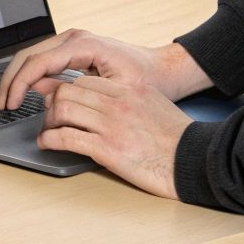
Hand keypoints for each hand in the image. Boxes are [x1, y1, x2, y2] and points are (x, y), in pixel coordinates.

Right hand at [0, 29, 208, 110]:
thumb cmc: (146, 78)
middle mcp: (73, 38)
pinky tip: (24, 94)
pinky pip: (42, 61)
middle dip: (11, 80)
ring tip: (8, 102)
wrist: (163, 69)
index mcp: (82, 44)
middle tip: (1, 105)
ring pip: (32, 56)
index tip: (11, 104)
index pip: (37, 61)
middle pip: (28, 55)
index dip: (19, 84)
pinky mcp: (72, 51)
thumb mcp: (113, 90)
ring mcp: (71, 42)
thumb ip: (76, 90)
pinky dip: (29, 77)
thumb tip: (44, 93)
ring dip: (17, 78)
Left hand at [38, 74, 191, 199]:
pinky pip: (66, 138)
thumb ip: (128, 100)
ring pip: (62, 110)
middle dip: (51, 103)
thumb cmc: (177, 139)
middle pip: (67, 91)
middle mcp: (117, 102)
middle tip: (49, 116)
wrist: (196, 161)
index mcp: (129, 89)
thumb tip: (104, 103)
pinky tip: (47, 144)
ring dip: (48, 121)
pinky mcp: (107, 149)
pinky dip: (49, 140)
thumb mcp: (153, 106)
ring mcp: (111, 124)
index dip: (65, 90)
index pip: (84, 81)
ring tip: (48, 131)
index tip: (59, 100)